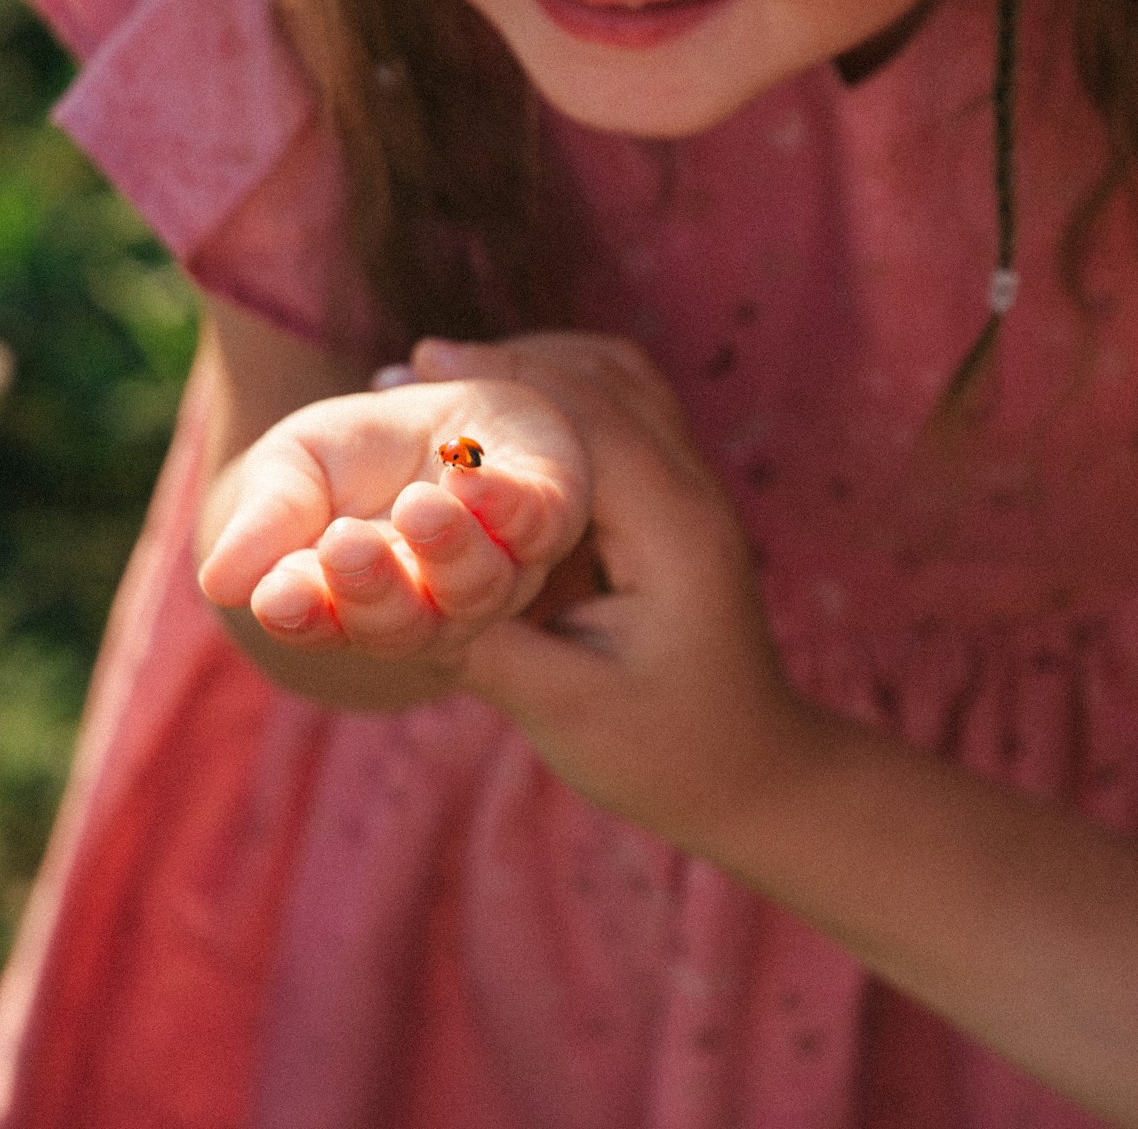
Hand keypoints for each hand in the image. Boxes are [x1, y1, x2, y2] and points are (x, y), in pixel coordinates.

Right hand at [197, 376, 590, 664]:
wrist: (441, 407)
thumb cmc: (355, 454)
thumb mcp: (292, 470)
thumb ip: (266, 522)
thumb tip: (218, 582)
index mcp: (363, 604)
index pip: (331, 624)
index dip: (305, 615)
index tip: (278, 596)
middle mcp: (438, 602)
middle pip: (411, 622)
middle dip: (376, 588)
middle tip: (344, 547)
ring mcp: (501, 565)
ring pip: (482, 585)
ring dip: (449, 551)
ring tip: (418, 509)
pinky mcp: (550, 512)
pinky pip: (539, 522)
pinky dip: (507, 502)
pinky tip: (473, 473)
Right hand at [408, 334, 814, 838]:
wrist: (754, 775)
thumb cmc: (666, 753)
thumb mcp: (564, 709)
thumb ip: (479, 640)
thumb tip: (384, 582)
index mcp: (673, 531)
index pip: (588, 418)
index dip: (503, 381)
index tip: (420, 364)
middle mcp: (692, 495)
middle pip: (608, 380)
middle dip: (513, 363)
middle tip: (416, 365)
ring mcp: (692, 497)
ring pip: (624, 386)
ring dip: (541, 370)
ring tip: (450, 376)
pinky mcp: (674, 510)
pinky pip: (623, 421)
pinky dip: (562, 403)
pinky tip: (498, 428)